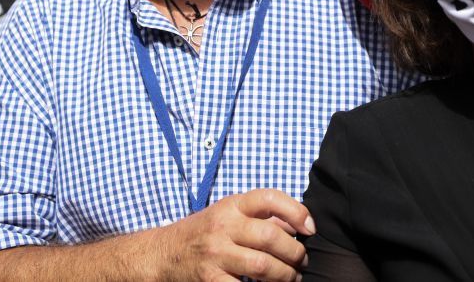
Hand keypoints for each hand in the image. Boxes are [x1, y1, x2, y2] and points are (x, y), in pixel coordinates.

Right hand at [158, 189, 313, 280]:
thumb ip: (261, 217)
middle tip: (302, 261)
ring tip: (292, 278)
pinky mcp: (210, 280)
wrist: (163, 254)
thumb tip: (299, 224)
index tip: (310, 228)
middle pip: (271, 237)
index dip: (296, 211)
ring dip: (285, 275)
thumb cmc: (205, 232)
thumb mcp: (228, 214)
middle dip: (295, 253)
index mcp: (231, 206)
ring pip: (262, 266)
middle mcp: (223, 227)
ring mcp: (215, 255)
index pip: (269, 198)